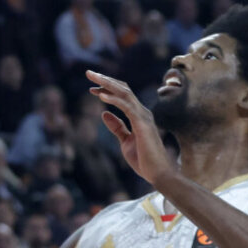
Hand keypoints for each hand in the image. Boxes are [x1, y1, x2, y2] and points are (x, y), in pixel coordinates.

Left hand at [87, 70, 178, 187]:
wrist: (158, 175)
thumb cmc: (145, 160)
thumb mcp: (125, 142)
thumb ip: (117, 127)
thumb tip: (104, 113)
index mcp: (138, 116)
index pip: (123, 95)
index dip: (107, 89)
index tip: (92, 89)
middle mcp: (142, 112)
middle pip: (123, 89)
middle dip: (105, 80)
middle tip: (89, 73)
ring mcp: (144, 117)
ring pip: (125, 93)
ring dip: (107, 84)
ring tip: (92, 78)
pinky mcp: (143, 124)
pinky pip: (126, 107)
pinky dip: (113, 99)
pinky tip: (101, 95)